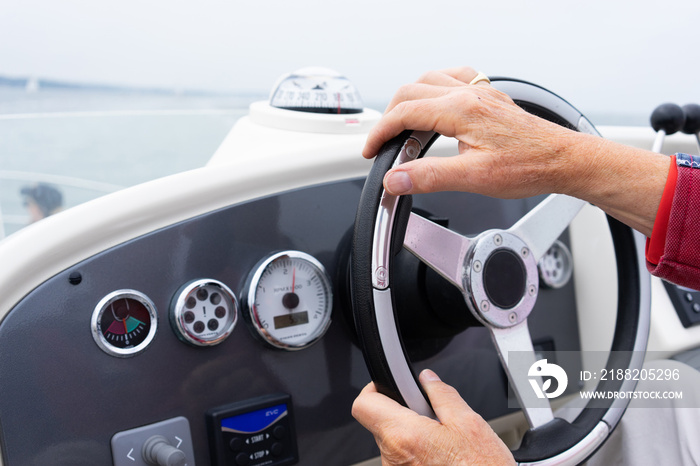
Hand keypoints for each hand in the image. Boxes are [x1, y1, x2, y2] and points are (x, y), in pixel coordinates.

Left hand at [352, 369, 514, 464]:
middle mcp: (392, 457)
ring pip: (392, 442)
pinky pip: (401, 459)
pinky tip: (439, 455)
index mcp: (403, 435)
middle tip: (430, 415)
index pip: (363, 405)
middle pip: (380, 422)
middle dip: (402, 412)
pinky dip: (415, 452)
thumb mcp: (469, 423)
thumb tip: (428, 379)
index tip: (389, 386)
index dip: (374, 389)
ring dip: (411, 434)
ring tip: (441, 440)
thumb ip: (443, 395)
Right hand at [362, 66, 668, 235]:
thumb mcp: (474, 179)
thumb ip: (429, 177)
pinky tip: (436, 101)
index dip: (380, 132)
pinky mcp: (489, 97)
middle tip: (382, 142)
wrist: (564, 160)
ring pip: (430, 79)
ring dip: (408, 98)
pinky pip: (454, 77)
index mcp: (460, 110)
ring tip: (401, 122)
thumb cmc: (528, 166)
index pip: (404, 113)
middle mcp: (469, 94)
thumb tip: (395, 179)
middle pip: (411, 91)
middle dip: (389, 115)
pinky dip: (435, 86)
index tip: (371, 150)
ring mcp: (480, 92)